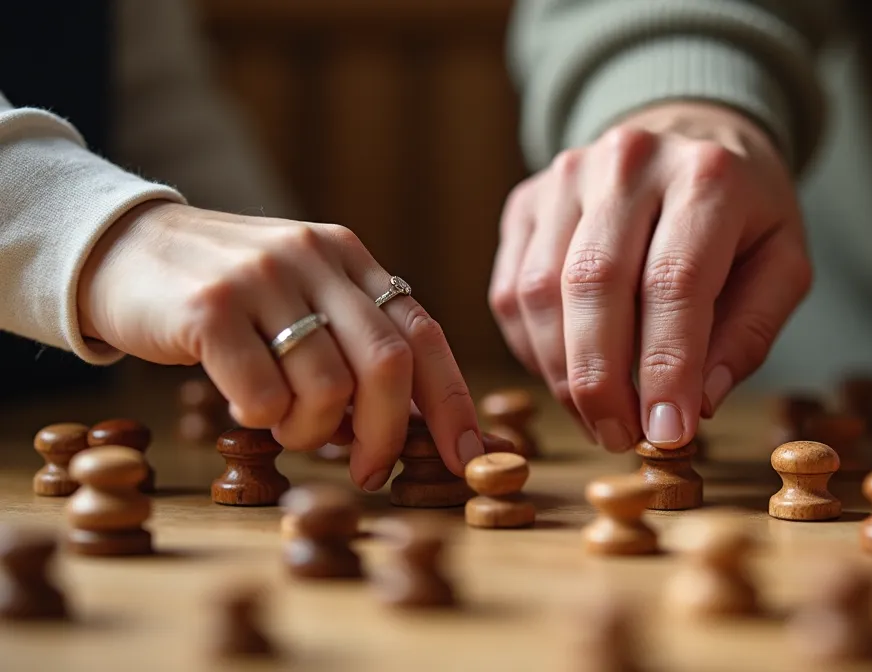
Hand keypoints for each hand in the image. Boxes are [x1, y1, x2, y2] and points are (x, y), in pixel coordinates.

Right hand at [78, 202, 483, 485]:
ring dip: (310, 431)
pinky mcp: (210, 307)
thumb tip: (405, 429)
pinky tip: (239, 405)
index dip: (451, 402)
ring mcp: (263, 277)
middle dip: (386, 435)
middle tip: (367, 471)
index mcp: (349, 256)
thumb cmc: (226, 296)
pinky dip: (261, 421)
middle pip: (387, 365)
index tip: (467, 455)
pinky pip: (263, 396)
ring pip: (327, 388)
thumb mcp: (301, 298)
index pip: (424, 334)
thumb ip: (351, 345)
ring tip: (283, 425)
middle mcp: (315, 257)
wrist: (121, 249)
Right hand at [489, 102, 809, 450]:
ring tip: (599, 418)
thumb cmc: (742, 218)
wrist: (690, 137)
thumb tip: (699, 401)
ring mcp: (566, 175)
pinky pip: (512, 291)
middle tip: (621, 439)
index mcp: (705, 176)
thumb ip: (750, 332)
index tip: (667, 434)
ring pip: (541, 291)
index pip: (673, 282)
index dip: (666, 368)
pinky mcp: (526, 201)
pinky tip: (570, 374)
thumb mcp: (781, 266)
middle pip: (594, 283)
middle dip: (602, 381)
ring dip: (563, 373)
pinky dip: (535, 350)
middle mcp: (628, 162)